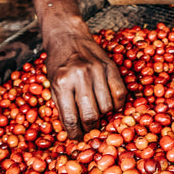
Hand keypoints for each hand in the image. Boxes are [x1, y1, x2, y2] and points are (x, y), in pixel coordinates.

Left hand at [41, 20, 128, 138]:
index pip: (71, 118)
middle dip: (90, 127)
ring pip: (107, 106)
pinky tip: (111, 105)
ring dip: (104, 115)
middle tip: (89, 129)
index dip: (75, 134)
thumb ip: (63, 107)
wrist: (68, 35)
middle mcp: (80, 76)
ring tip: (98, 113)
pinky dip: (117, 103)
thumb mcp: (52, 84)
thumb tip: (74, 131)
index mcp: (61, 82)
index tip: (77, 138)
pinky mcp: (110, 66)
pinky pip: (120, 92)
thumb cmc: (58, 62)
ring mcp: (97, 70)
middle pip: (91, 115)